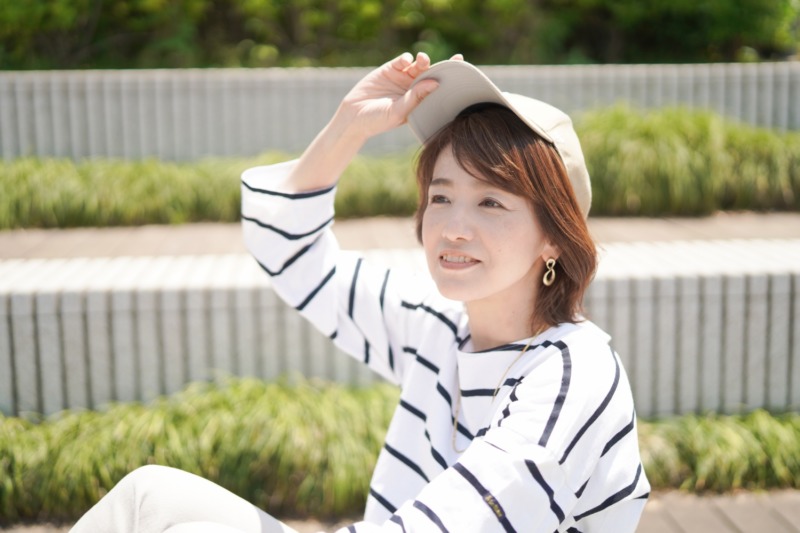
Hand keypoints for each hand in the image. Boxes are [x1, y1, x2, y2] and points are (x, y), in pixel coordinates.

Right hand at [336, 52, 463, 140]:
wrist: (353, 117)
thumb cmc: (378, 120)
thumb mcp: (399, 111)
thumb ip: (416, 97)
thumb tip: (436, 83)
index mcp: (420, 102)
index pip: (439, 89)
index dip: (452, 81)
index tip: (464, 74)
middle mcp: (413, 89)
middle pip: (433, 74)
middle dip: (444, 66)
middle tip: (455, 60)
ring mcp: (402, 79)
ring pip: (419, 65)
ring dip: (424, 60)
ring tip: (422, 60)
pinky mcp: (390, 69)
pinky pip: (402, 60)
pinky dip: (406, 59)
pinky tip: (404, 63)